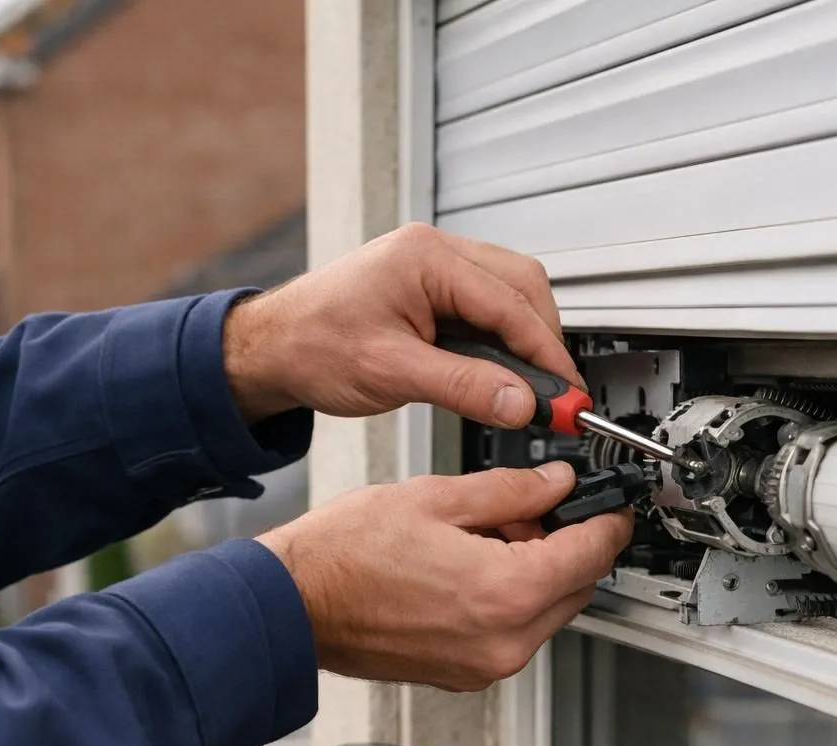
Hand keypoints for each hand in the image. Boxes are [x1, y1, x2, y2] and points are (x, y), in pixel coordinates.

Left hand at [223, 223, 580, 427]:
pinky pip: (485, 306)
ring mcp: (434, 266)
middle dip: (544, 342)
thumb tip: (522, 403)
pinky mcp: (430, 287)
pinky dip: (501, 340)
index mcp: (426, 257)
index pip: (511, 303)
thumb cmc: (309, 346)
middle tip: (556, 396)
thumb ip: (464, 386)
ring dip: (525, 340)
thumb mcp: (391, 372)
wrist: (268, 347)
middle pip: (523, 286)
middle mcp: (435, 251)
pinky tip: (500, 373)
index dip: (546, 355)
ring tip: (529, 389)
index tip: (567, 397)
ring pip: (510, 294)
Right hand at [257, 462, 631, 690]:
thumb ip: (511, 491)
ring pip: (547, 612)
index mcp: (506, 593)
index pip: (592, 553)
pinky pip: (512, 633)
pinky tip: (470, 567)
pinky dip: (509, 600)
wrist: (293, 604)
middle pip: (578, 587)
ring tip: (485, 535)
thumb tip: (553, 484)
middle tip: (530, 507)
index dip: (606, 518)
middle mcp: (504, 641)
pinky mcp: (464, 673)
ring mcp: (484, 665)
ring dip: (538, 572)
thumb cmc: (344, 556)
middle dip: (566, 544)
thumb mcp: (437, 497)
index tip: (607, 502)